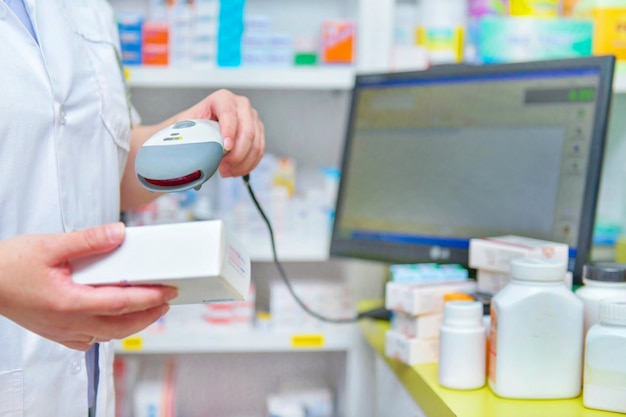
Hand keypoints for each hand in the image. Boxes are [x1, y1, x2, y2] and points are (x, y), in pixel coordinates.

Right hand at [0, 223, 177, 350]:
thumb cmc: (8, 266)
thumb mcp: (50, 245)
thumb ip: (88, 240)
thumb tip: (119, 234)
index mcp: (69, 302)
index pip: (121, 303)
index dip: (150, 298)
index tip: (169, 291)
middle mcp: (68, 322)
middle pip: (120, 326)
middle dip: (148, 315)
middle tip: (166, 301)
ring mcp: (62, 331)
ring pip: (107, 335)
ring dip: (131, 324)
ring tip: (147, 308)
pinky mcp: (56, 332)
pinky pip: (89, 339)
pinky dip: (108, 331)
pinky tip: (112, 319)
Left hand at [180, 89, 264, 177]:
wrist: (200, 128)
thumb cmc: (193, 126)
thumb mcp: (186, 126)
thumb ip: (188, 133)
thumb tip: (187, 145)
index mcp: (222, 98)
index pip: (229, 113)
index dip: (229, 131)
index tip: (225, 148)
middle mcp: (241, 105)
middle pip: (248, 131)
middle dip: (237, 154)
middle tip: (224, 167)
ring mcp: (252, 118)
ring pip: (255, 144)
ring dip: (242, 163)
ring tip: (226, 171)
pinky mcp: (258, 132)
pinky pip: (259, 151)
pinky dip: (248, 164)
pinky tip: (235, 170)